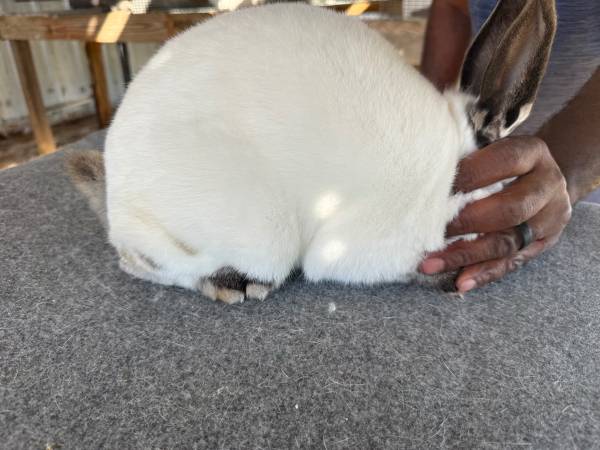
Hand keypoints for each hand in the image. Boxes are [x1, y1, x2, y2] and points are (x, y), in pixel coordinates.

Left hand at [419, 136, 571, 292]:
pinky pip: (511, 263)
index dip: (471, 175)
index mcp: (533, 154)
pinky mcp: (541, 244)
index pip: (505, 161)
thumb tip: (427, 178)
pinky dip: (483, 273)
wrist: (547, 179)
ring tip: (432, 263)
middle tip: (431, 231)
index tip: (437, 189)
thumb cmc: (504, 163)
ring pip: (507, 242)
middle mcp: (547, 186)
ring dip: (466, 255)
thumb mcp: (494, 151)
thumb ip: (470, 161)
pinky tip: (461, 281)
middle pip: (510, 209)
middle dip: (466, 222)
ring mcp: (549, 218)